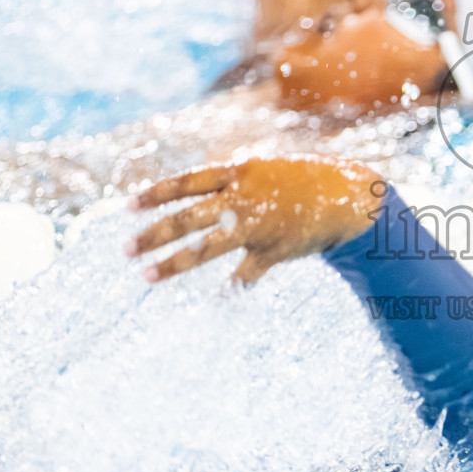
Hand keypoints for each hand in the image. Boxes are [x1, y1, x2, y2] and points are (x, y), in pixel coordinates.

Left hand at [125, 156, 384, 284]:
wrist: (348, 196)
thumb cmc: (301, 181)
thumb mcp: (262, 171)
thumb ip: (229, 184)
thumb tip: (192, 196)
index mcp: (238, 173)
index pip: (186, 182)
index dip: (155, 194)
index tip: (127, 208)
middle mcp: (242, 198)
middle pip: (187, 218)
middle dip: (153, 234)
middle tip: (124, 250)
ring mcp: (257, 226)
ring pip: (206, 248)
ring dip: (173, 264)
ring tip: (146, 276)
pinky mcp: (273, 251)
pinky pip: (244, 274)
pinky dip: (231, 287)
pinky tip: (217, 300)